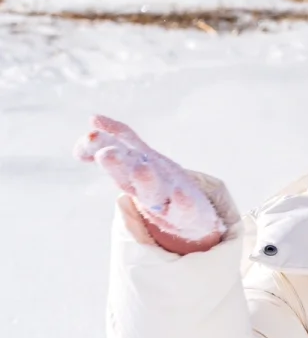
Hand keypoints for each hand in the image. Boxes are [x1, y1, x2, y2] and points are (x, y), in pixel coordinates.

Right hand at [75, 115, 224, 253]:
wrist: (191, 218)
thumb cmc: (160, 184)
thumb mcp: (140, 158)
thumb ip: (119, 138)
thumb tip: (93, 118)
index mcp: (132, 170)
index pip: (114, 153)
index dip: (98, 145)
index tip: (87, 137)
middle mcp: (144, 185)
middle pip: (127, 174)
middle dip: (117, 164)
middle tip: (105, 154)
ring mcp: (165, 200)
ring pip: (152, 192)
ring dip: (146, 181)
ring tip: (142, 169)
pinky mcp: (187, 212)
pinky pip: (183, 208)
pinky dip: (181, 202)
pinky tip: (180, 194)